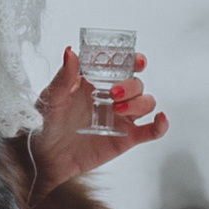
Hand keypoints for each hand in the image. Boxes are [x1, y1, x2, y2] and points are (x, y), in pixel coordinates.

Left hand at [30, 43, 167, 191]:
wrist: (47, 157)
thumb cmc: (47, 123)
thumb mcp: (51, 98)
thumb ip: (63, 76)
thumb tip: (70, 51)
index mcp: (96, 81)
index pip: (121, 65)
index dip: (133, 60)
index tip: (136, 60)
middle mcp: (112, 96)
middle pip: (137, 83)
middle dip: (130, 85)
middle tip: (114, 93)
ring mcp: (121, 116)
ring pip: (146, 103)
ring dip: (139, 103)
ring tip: (118, 110)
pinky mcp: (126, 137)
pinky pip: (151, 130)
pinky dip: (161, 125)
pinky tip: (160, 119)